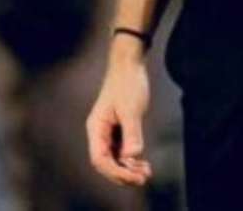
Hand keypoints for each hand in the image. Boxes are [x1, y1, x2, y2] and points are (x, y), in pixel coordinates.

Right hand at [86, 49, 152, 187]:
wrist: (129, 64)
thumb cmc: (127, 83)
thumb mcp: (131, 109)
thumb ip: (132, 133)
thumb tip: (131, 156)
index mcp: (96, 128)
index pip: (100, 159)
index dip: (115, 172)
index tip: (133, 176)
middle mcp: (99, 132)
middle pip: (107, 163)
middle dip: (123, 174)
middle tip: (143, 179)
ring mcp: (109, 131)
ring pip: (115, 158)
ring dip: (129, 168)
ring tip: (146, 173)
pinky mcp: (119, 128)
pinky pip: (122, 150)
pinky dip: (132, 159)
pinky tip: (143, 164)